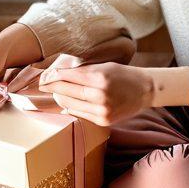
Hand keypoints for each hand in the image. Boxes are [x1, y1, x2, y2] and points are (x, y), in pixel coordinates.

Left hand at [38, 62, 152, 126]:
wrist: (145, 90)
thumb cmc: (123, 75)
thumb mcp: (104, 66)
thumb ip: (83, 71)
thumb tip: (59, 75)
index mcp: (100, 78)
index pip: (69, 77)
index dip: (53, 76)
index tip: (43, 76)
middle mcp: (100, 95)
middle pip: (66, 91)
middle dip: (52, 87)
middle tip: (43, 84)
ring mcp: (102, 110)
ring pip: (70, 104)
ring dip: (60, 98)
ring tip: (56, 93)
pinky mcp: (103, 121)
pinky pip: (80, 114)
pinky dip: (71, 108)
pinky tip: (67, 104)